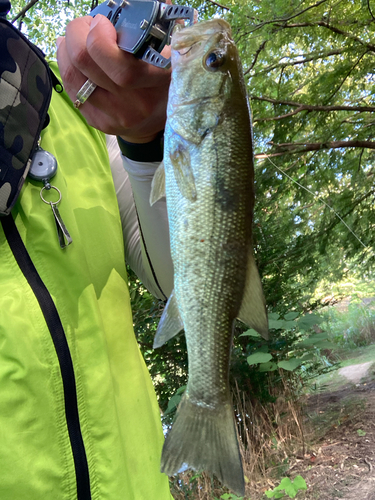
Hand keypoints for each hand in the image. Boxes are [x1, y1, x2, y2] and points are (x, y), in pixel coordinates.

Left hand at [56, 13, 170, 142]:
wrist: (160, 118)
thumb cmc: (163, 73)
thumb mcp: (167, 46)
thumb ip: (152, 22)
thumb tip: (131, 3)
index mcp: (159, 80)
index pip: (123, 69)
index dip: (100, 39)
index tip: (102, 22)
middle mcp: (137, 103)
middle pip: (87, 63)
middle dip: (76, 34)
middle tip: (85, 25)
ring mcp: (116, 116)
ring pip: (73, 76)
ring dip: (67, 50)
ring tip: (74, 39)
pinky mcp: (99, 122)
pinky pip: (72, 90)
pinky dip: (67, 67)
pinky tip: (72, 57)